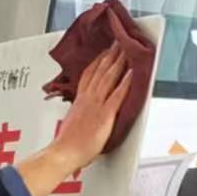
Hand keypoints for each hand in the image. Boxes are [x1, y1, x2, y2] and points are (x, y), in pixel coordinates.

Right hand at [16, 48, 133, 195]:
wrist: (64, 152)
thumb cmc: (67, 143)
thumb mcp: (71, 121)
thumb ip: (79, 113)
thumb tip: (81, 112)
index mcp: (80, 101)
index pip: (88, 75)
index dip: (97, 62)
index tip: (103, 53)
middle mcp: (88, 98)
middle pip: (100, 71)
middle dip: (110, 56)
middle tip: (117, 43)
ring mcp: (96, 105)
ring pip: (109, 78)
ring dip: (119, 62)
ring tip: (126, 49)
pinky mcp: (105, 114)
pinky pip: (118, 95)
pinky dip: (126, 82)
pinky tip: (132, 73)